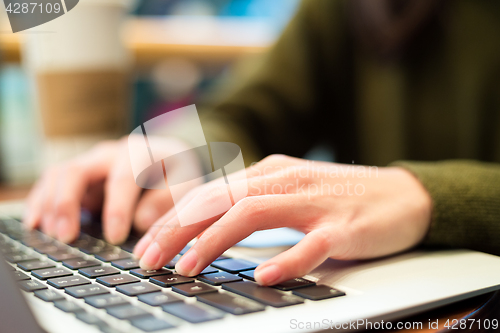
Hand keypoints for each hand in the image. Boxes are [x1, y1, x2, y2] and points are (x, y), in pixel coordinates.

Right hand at [24, 137, 201, 243]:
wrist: (167, 158)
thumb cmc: (177, 172)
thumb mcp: (185, 183)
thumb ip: (167, 199)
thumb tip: (142, 220)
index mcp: (138, 153)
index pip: (122, 179)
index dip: (117, 209)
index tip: (115, 237)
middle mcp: (108, 154)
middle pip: (77, 171)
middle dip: (68, 204)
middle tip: (67, 237)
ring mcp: (90, 163)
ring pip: (58, 176)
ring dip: (50, 206)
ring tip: (51, 235)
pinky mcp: (78, 176)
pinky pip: (51, 183)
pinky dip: (40, 202)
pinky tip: (35, 224)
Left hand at [133, 154, 431, 285]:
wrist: (403, 195)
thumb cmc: (340, 199)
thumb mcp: (290, 193)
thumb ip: (254, 205)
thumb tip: (209, 229)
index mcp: (270, 173)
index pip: (211, 193)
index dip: (173, 218)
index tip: (146, 244)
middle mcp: (287, 180)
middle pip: (220, 199)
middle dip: (177, 229)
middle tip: (147, 260)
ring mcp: (316, 202)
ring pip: (253, 214)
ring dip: (214, 241)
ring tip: (186, 269)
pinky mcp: (344, 227)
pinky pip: (312, 244)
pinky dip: (286, 260)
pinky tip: (264, 276)